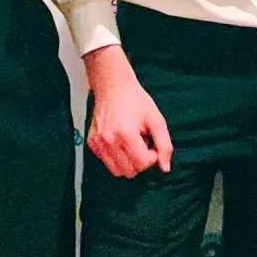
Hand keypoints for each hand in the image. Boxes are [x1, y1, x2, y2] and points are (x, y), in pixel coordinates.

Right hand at [84, 44, 172, 178]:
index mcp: (126, 134)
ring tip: (131, 144)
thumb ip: (164, 144)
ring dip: (128, 162)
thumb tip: (165, 167)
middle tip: (142, 143)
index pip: (142, 164)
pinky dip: (117, 158)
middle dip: (140, 161)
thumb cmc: (135, 100)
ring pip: (117, 171)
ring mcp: (98, 143)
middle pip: (130, 171)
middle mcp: (109, 140)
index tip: (151, 144)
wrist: (112, 86)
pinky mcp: (92, 143)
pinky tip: (121, 142)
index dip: (152, 157)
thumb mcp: (156, 119)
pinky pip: (107, 163)